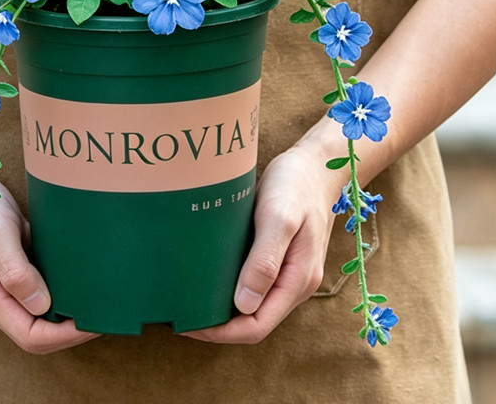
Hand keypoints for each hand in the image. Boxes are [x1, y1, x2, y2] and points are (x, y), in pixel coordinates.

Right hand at [0, 176, 99, 354]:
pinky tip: (79, 283)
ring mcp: (3, 289)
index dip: (64, 335)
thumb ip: (16, 272)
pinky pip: (37, 295)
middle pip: (37, 333)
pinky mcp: (11, 274)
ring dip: (66, 316)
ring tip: (97, 302)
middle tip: (102, 313)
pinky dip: (59, 295)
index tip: (93, 320)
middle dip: (70, 331)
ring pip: (38, 316)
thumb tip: (42, 306)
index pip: (31, 336)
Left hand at [182, 144, 340, 343]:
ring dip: (222, 307)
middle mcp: (293, 282)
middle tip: (180, 313)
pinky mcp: (278, 257)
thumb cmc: (296, 186)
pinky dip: (229, 286)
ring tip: (189, 298)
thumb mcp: (279, 218)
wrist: (315, 164)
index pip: (257, 326)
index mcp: (297, 280)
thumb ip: (265, 261)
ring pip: (252, 303)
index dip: (222, 332)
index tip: (189, 323)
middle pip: (253, 320)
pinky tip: (207, 276)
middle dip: (218, 324)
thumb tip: (243, 304)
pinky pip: (253, 283)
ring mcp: (287, 271)